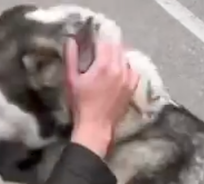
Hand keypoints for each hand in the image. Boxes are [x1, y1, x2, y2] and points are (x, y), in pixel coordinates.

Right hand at [65, 38, 138, 157]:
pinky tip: (118, 69)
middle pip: (117, 46)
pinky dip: (125, 65)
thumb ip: (71, 58)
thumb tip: (71, 41)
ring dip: (116, 53)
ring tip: (107, 57)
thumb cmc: (80, 104)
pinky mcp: (132, 87)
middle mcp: (120, 68)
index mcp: (105, 65)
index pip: (105, 40)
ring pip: (125, 56)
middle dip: (108, 44)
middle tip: (99, 46)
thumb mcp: (71, 80)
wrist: (96, 127)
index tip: (92, 37)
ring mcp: (128, 78)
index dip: (98, 36)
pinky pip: (132, 69)